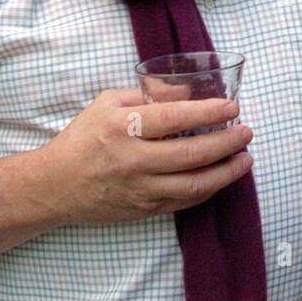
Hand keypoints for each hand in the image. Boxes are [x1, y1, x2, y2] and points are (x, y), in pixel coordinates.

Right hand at [34, 88, 254, 224]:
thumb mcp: (108, 103)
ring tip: (246, 158)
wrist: (54, 186)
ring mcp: (140, 189)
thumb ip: (148, 94)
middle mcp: (133, 160)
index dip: (210, 112)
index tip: (233, 107)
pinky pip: (185, 201)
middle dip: (228, 142)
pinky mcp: (144, 209)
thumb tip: (189, 91)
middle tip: (246, 131)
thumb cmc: (83, 137)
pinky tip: (222, 175)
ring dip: (227, 171)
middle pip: (193, 153)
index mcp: (123, 127)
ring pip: (195, 184)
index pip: (176, 118)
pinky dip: (209, 188)